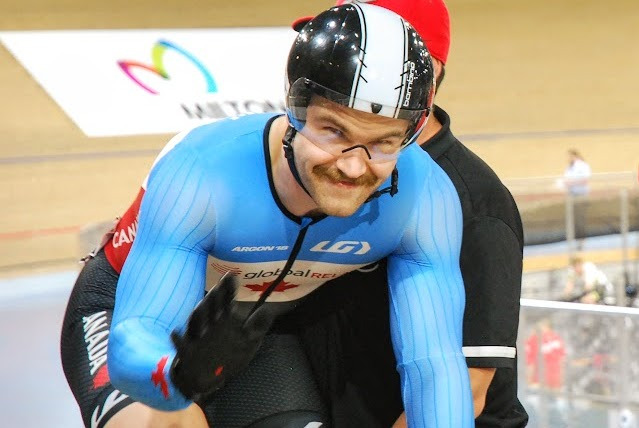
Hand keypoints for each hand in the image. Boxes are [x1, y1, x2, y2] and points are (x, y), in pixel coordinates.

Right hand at [170, 275, 272, 400]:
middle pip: (210, 307)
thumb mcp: (248, 343)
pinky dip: (177, 339)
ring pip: (195, 322)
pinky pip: (180, 345)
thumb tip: (269, 310)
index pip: (226, 301)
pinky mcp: (186, 352)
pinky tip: (175, 332)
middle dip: (212, 297)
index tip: (231, 275)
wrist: (207, 380)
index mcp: (223, 320)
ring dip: (197, 315)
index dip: (228, 288)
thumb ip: (258, 326)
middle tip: (216, 287)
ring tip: (199, 306)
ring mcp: (197, 337)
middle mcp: (209, 325)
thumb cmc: (228, 357)